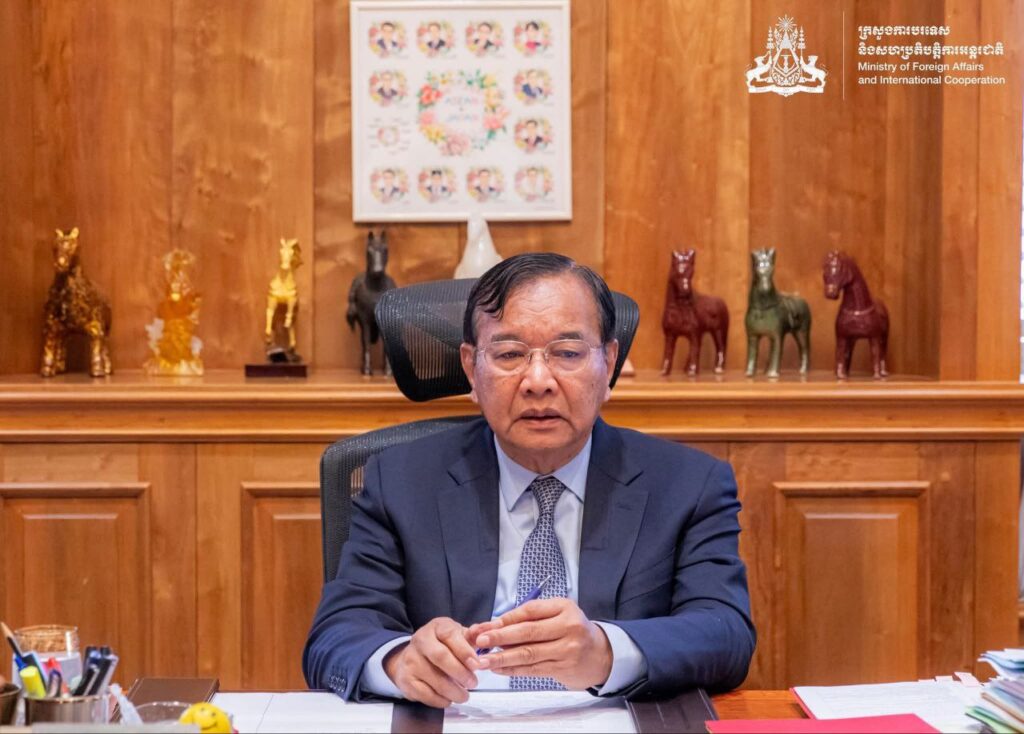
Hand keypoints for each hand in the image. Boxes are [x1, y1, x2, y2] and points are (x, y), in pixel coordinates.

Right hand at [383, 617, 479, 707]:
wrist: (410, 656)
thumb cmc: (441, 646)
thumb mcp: (456, 636)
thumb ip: (471, 636)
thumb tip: (483, 634)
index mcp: (436, 627)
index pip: (450, 635)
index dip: (465, 651)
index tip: (477, 665)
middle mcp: (420, 640)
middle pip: (441, 656)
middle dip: (460, 672)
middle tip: (473, 683)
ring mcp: (410, 660)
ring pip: (434, 679)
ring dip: (453, 691)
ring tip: (464, 695)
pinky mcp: (406, 679)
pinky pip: (426, 694)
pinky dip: (441, 700)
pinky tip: (449, 699)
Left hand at [467, 598, 611, 689]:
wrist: (599, 654)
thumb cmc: (571, 629)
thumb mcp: (557, 613)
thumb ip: (531, 617)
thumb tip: (495, 625)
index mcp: (564, 607)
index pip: (530, 611)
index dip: (506, 619)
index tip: (486, 626)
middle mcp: (568, 627)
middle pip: (528, 632)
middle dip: (500, 637)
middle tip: (480, 642)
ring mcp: (567, 650)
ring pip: (529, 654)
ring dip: (502, 657)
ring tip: (483, 660)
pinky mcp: (563, 668)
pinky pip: (533, 669)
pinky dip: (513, 669)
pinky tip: (498, 668)